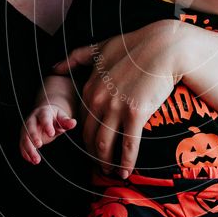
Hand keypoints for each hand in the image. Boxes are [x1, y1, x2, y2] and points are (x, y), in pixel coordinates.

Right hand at [19, 104, 76, 164]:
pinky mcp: (24, 136)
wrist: (45, 116)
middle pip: (30, 127)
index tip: (51, 134)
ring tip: (36, 160)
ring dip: (29, 149)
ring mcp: (26, 128)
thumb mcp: (62, 118)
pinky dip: (25, 153)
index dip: (47, 125)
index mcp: (43, 112)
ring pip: (25, 138)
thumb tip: (73, 123)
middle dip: (33, 136)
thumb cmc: (55, 118)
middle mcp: (32, 119)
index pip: (44, 118)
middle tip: (39, 145)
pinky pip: (22, 145)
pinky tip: (31, 160)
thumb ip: (66, 122)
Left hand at [54, 20, 186, 177]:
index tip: (92, 145)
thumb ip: (76, 58)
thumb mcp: (100, 48)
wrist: (163, 47)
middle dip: (93, 154)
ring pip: (105, 144)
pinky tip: (126, 171)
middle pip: (91, 136)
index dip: (87, 136)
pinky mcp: (136, 114)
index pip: (82, 120)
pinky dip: (126, 162)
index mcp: (90, 87)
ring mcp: (116, 108)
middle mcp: (98, 100)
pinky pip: (129, 145)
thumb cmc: (135, 45)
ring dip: (106, 162)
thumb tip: (54, 67)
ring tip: (110, 171)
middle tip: (99, 165)